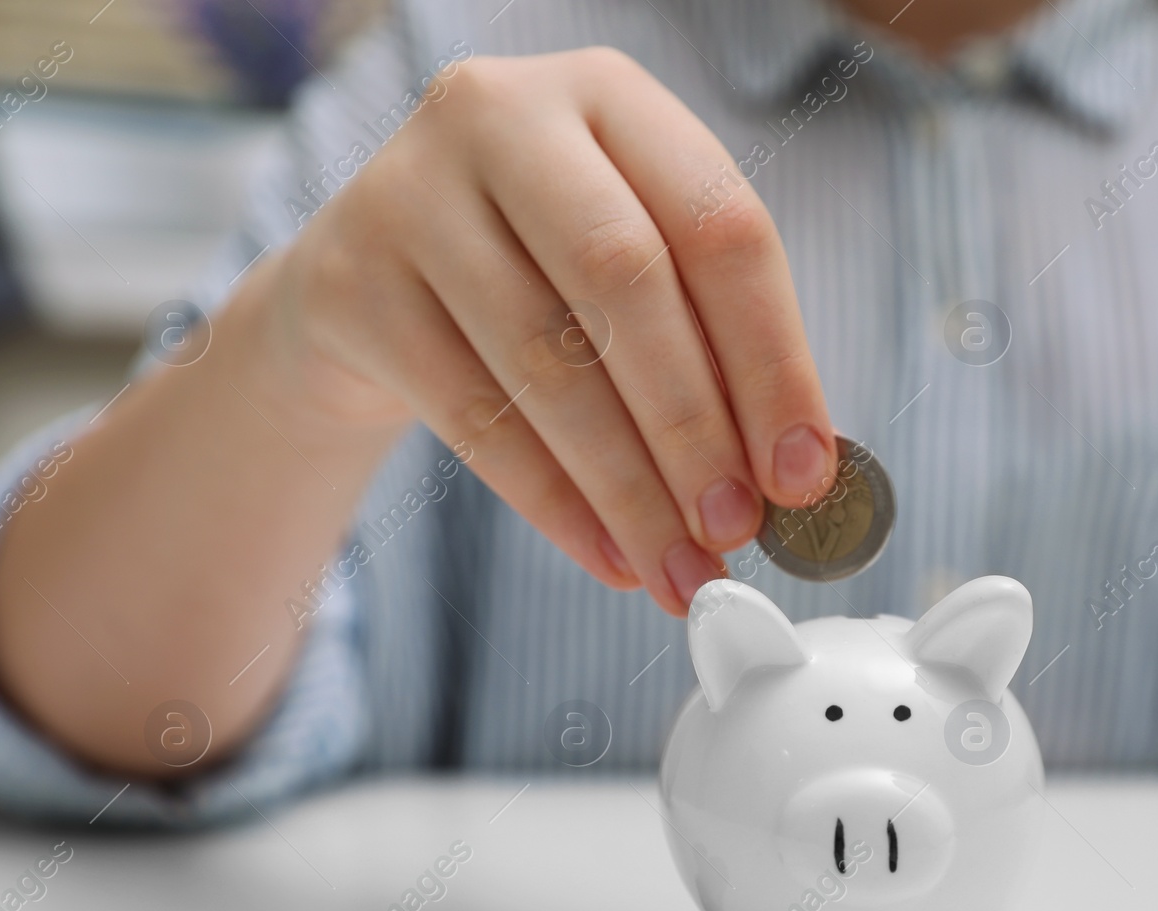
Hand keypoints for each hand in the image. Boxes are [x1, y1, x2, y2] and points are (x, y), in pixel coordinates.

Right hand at [248, 47, 835, 614]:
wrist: (367, 279)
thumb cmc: (536, 272)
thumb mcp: (629, 263)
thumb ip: (712, 342)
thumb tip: (801, 473)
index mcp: (609, 96)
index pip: (719, 224)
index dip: (774, 359)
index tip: (806, 472)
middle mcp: (504, 117)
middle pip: (628, 281)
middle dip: (696, 426)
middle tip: (738, 527)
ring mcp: (412, 193)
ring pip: (547, 360)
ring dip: (631, 488)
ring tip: (682, 566)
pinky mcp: (351, 282)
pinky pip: (474, 418)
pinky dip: (555, 503)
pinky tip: (609, 555)